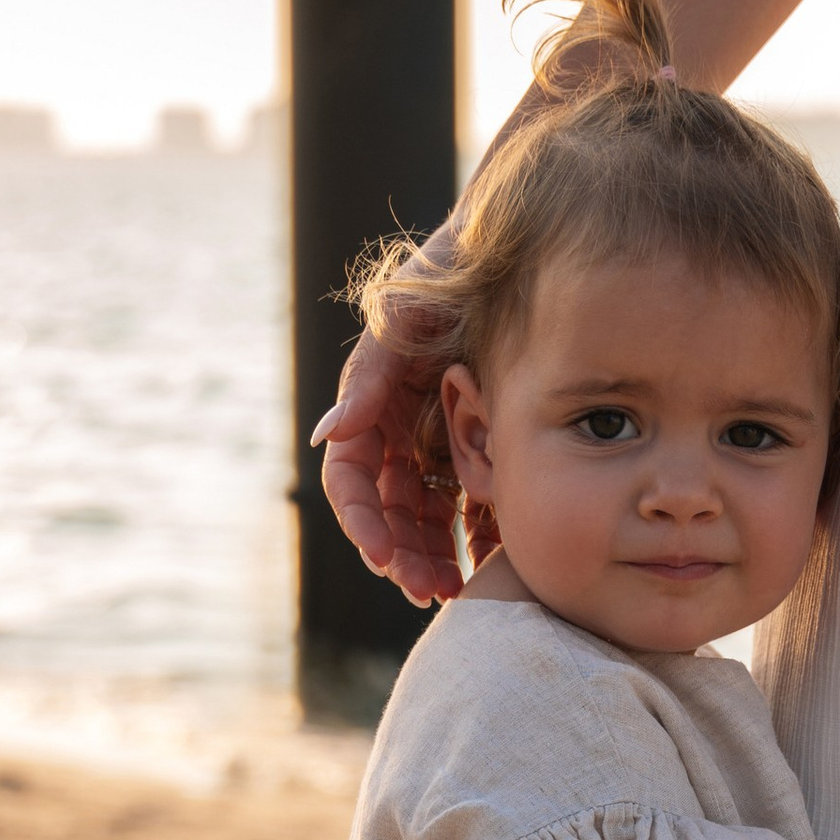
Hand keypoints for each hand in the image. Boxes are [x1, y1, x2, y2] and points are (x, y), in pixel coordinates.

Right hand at [309, 228, 469, 605]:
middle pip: (390, 510)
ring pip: (429, 516)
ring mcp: (441, 442)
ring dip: (435, 556)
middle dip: (403, 554)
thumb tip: (325, 435)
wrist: (514, 248)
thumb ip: (370, 373)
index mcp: (373, 408)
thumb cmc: (448, 270)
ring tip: (456, 591)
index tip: (384, 558)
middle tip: (429, 590)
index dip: (363, 522)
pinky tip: (500, 562)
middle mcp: (401, 431)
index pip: (353, 480)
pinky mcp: (482, 447)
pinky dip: (481, 533)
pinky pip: (477, 501)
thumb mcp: (403, 312)